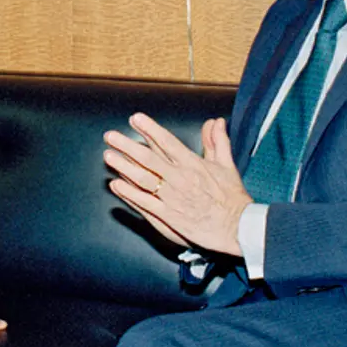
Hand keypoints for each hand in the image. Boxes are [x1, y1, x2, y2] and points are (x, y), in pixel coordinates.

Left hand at [103, 114, 251, 255]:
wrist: (238, 228)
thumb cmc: (232, 197)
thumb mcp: (226, 165)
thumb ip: (217, 141)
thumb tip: (215, 121)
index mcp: (193, 164)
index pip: (167, 142)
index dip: (149, 129)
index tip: (135, 119)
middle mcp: (180, 178)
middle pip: (148, 158)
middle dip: (127, 145)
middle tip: (110, 136)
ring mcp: (172, 198)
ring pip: (143, 179)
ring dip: (123, 167)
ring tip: (108, 156)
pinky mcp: (169, 216)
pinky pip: (145, 202)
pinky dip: (129, 193)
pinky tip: (115, 184)